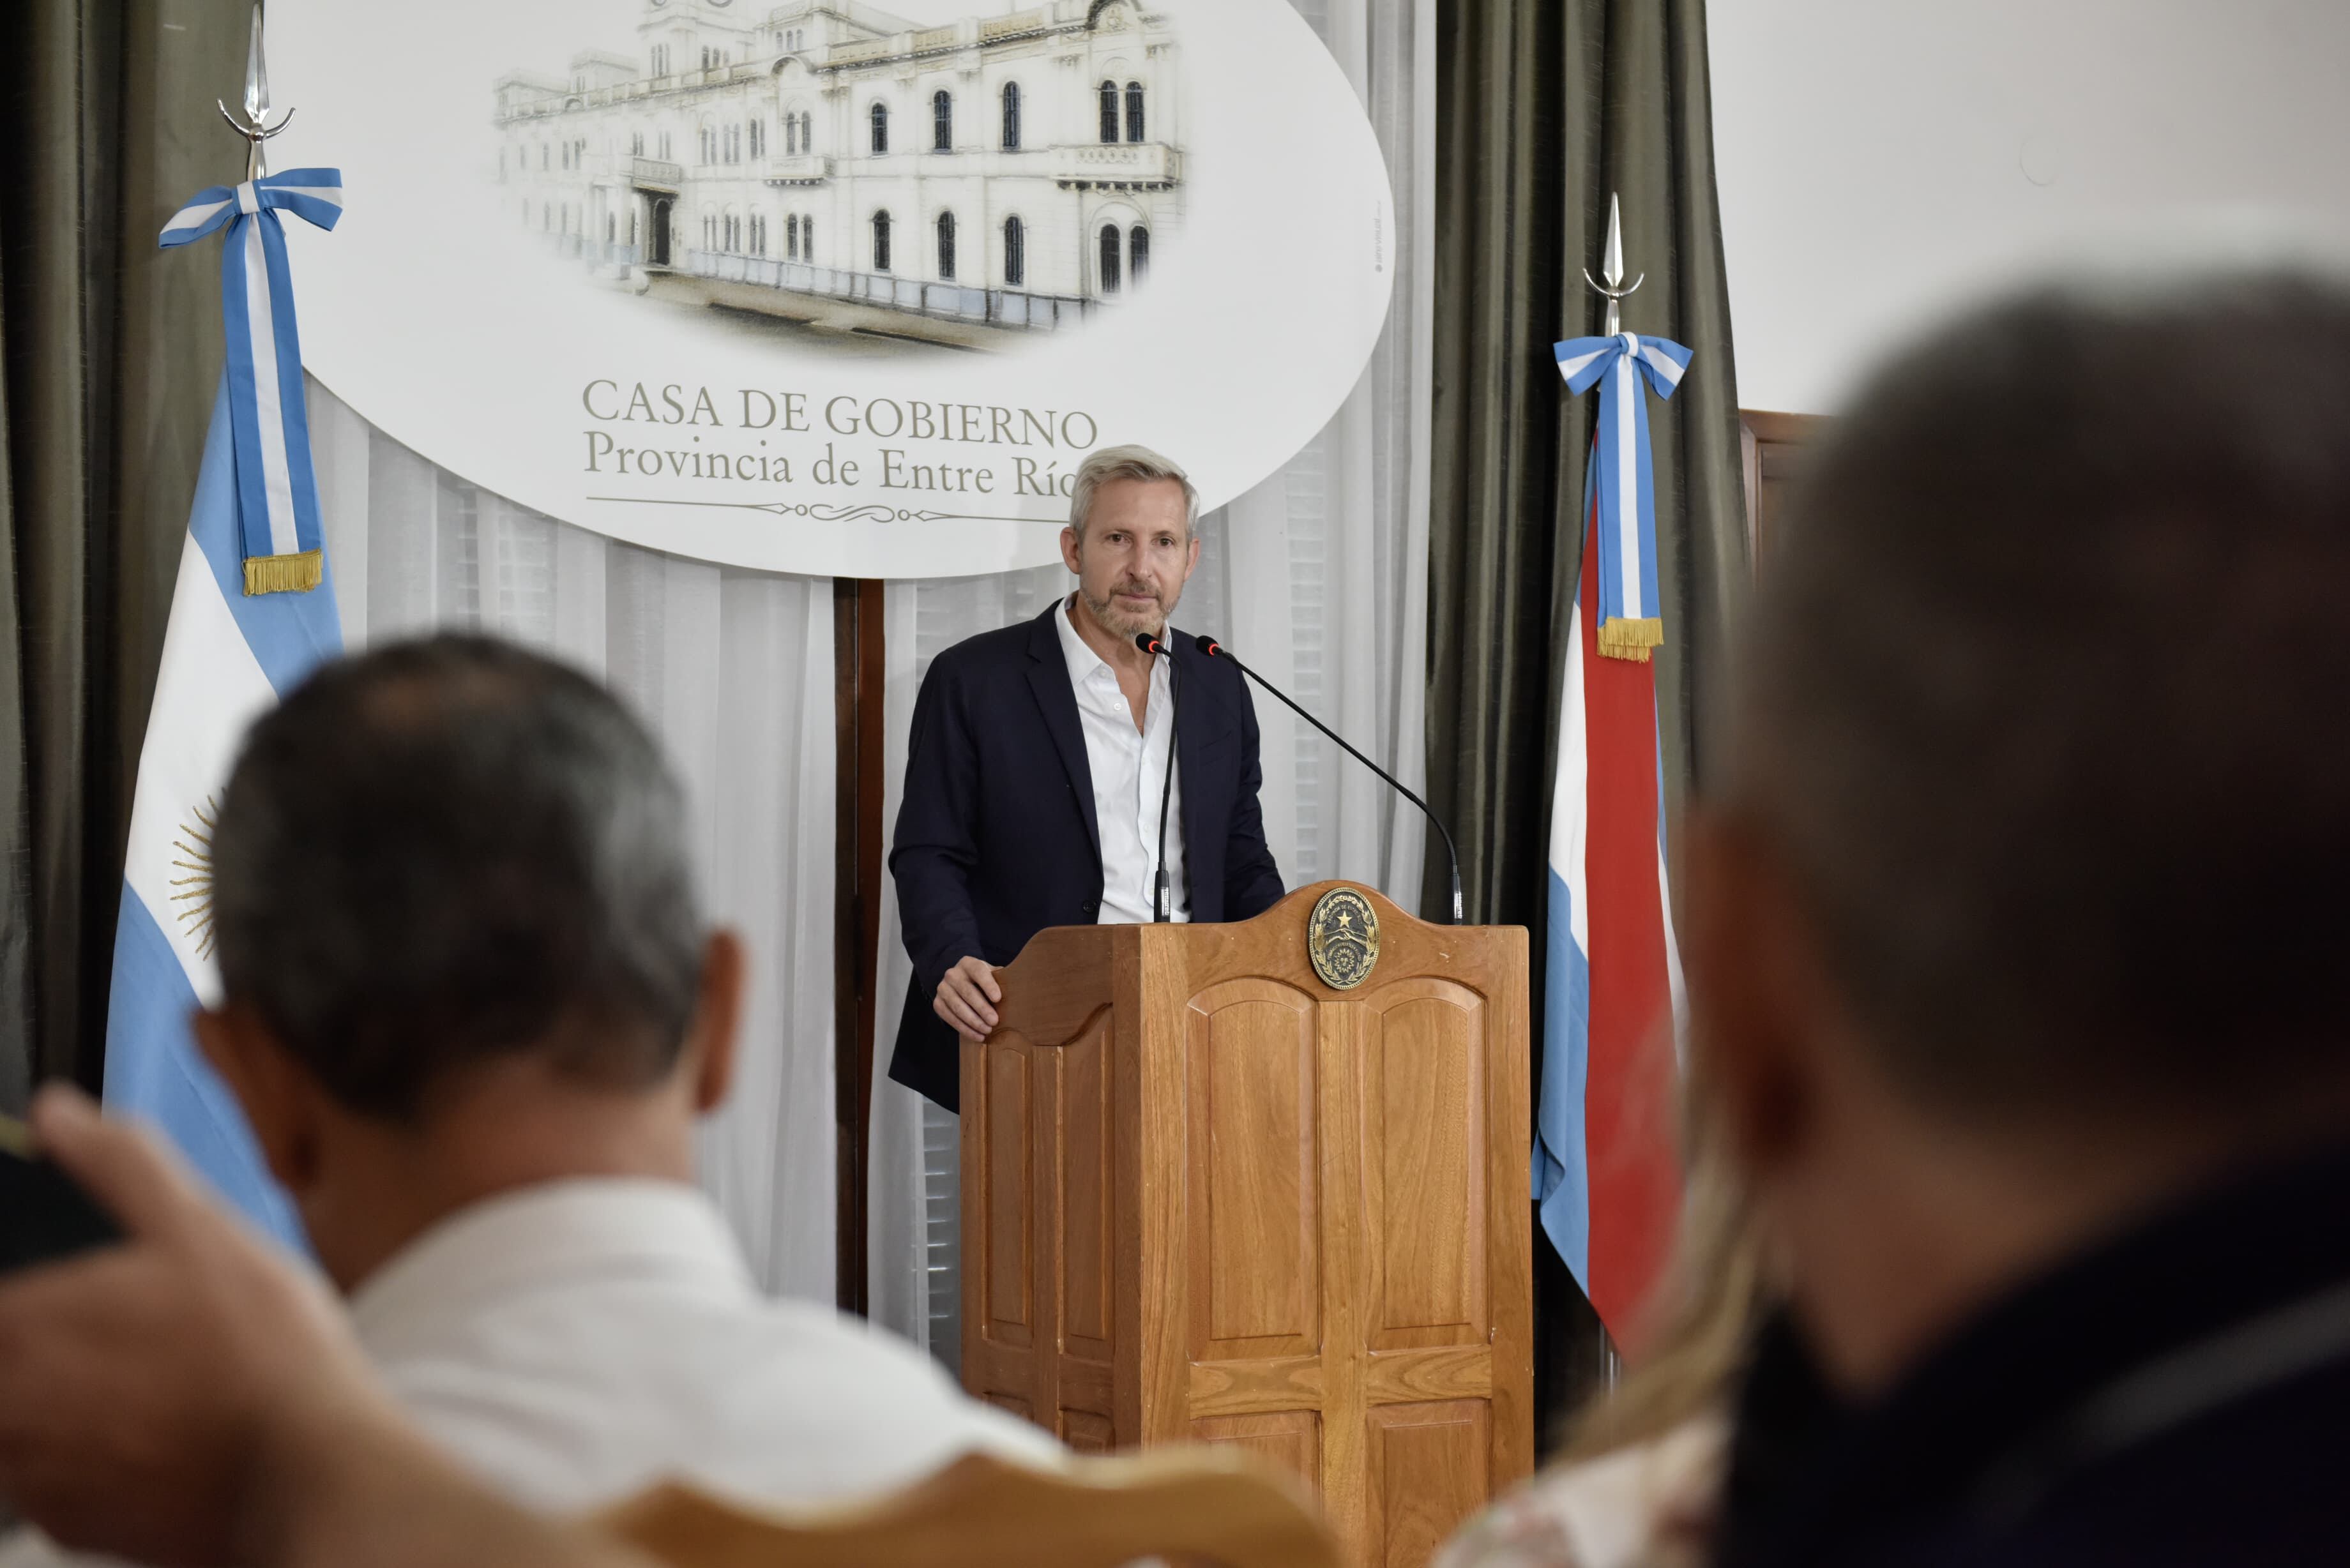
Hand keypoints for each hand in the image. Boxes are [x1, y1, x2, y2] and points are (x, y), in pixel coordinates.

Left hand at [0, 1087, 657, 1567]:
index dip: (33, 1296)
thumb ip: (120, 1165)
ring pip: (15, 1431)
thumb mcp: (201, 1227)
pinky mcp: (72, 1527)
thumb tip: (59, 1115)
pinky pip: (53, 1487)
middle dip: (43, 1353)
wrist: (308, 1470)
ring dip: (58, 1410)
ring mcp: (35, 1476)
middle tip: (130, 1342)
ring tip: (148, 1390)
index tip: (85, 1301)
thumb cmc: (262, 1349)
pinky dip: (92, 1463)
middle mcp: (7, 1406)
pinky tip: (159, 1439)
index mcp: (23, 1325)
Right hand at [933, 955, 1001, 1041]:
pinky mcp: (938, 1003)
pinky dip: (965, 1029)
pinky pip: (950, 1018)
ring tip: (987, 1031)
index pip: (978, 971)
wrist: (960, 983)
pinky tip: (978, 1036)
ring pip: (957, 1007)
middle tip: (994, 1021)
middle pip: (967, 992)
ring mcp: (942, 989)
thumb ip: (1003, 979)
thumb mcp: (991, 975)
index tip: (998, 998)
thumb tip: (1022, 989)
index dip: (988, 984)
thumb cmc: (983, 981)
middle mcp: (952, 974)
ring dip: (973, 1021)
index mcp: (968, 963)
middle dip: (982, 1008)